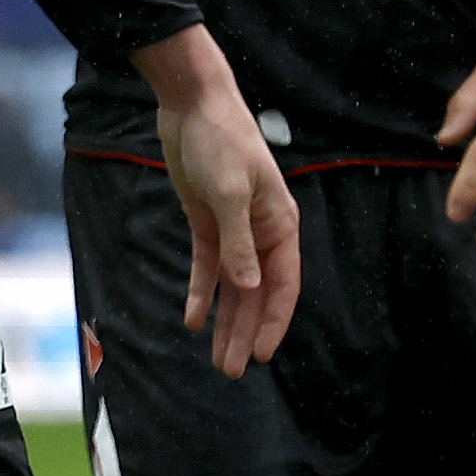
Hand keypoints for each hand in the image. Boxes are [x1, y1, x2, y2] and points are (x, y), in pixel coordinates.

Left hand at [144, 30, 300, 374]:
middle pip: (256, 293)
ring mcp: (234, 228)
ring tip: (217, 359)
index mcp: (280, 224)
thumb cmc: (220, 140)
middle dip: (245, 331)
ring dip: (225, 321)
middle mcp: (262, 232)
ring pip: (233, 286)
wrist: (192, 104)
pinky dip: (201, 293)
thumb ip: (238, 242)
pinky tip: (193, 320)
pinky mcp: (207, 221)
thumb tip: (248, 286)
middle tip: (232, 371)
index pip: (283, 284)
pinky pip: (207, 266)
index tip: (262, 355)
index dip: (274, 321)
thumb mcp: (228, 192)